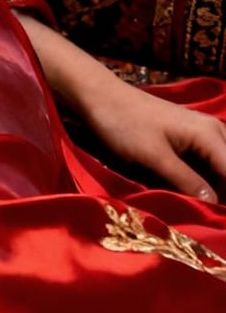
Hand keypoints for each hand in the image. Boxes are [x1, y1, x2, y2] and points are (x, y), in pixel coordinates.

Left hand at [78, 79, 225, 201]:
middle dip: (222, 193)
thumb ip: (187, 181)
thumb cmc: (124, 123)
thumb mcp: (155, 156)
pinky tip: (186, 191)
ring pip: (220, 169)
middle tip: (208, 214)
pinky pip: (206, 163)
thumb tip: (216, 204)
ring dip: (213, 187)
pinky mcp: (188, 138)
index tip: (218, 217)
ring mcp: (202, 133)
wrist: (99, 95)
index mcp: (210, 134)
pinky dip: (201, 179)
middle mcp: (214, 131)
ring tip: (195, 204)